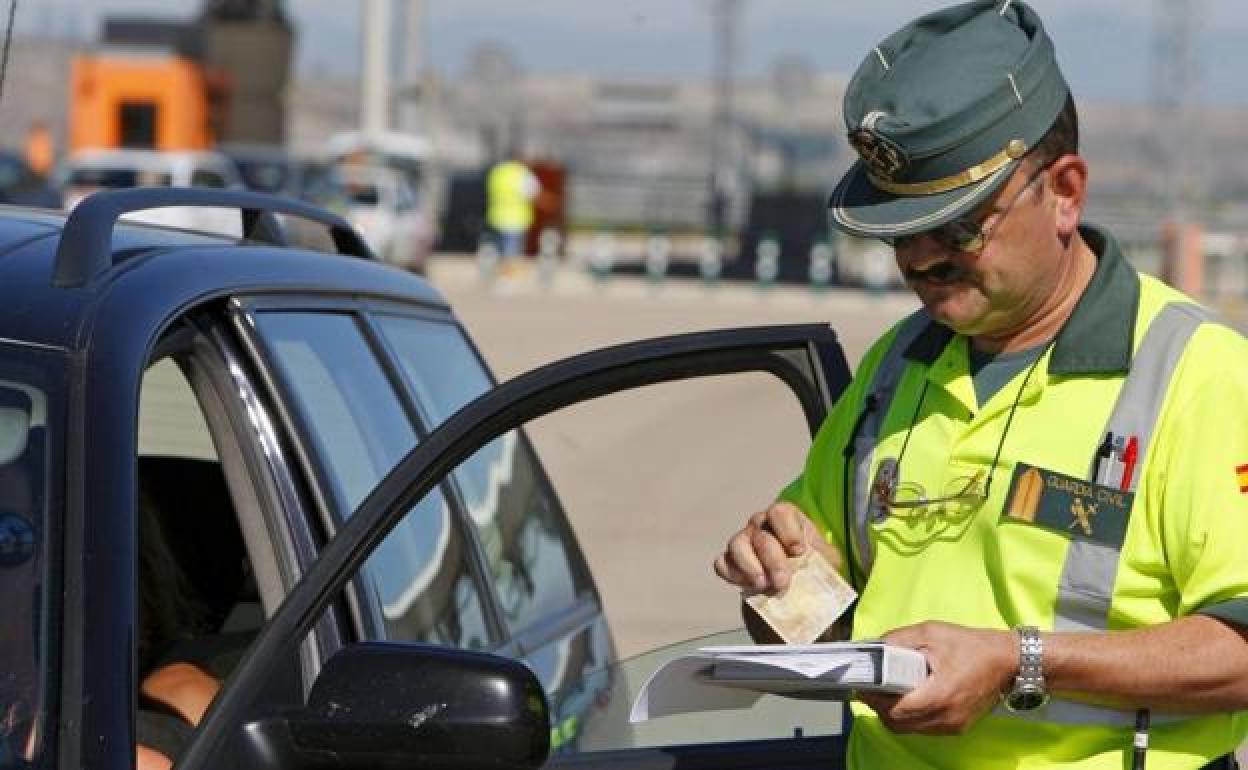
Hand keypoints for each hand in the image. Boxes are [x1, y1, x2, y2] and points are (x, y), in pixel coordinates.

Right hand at [713, 502, 841, 592]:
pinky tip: (749, 587)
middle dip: (773, 560)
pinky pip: (722, 563)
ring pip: (737, 544)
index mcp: (786, 518)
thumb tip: (818, 565)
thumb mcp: (826, 561)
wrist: (797, 591)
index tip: (799, 551)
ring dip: (750, 566)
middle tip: (783, 582)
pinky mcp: (730, 562)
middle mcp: (761, 525)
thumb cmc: (813, 568)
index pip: (780, 512)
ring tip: (762, 585)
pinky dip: (733, 575)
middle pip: (761, 535)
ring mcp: (743, 542)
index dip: (788, 531)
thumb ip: (823, 558)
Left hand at [856, 621, 1015, 734]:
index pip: (895, 710)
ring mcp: (953, 725)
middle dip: (880, 707)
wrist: (1008, 661)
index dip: (874, 699)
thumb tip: (873, 646)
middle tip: (872, 688)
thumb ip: (899, 639)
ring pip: (909, 729)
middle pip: (898, 724)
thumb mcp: (931, 633)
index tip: (862, 686)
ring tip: (888, 691)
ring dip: (893, 714)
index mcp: (940, 694)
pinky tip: (908, 697)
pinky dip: (910, 717)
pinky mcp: (957, 727)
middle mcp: (946, 716)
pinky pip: (924, 728)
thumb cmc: (972, 645)